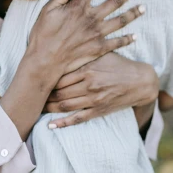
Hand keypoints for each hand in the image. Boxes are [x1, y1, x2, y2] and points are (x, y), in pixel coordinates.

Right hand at [27, 0, 144, 82]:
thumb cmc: (43, 34)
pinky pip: (118, 42)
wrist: (45, 60)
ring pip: (121, 20)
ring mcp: (98, 34)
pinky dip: (128, 39)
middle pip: (115, 0)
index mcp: (79, 6)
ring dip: (134, 13)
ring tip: (144, 7)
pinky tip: (136, 36)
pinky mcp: (99, 48)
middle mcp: (92, 18)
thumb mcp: (48, 8)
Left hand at [43, 53, 158, 127]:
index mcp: (88, 69)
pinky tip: (51, 125)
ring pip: (64, 106)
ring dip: (49, 108)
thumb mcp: (102, 54)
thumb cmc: (119, 64)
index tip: (35, 78)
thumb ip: (83, 52)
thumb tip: (61, 46)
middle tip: (32, 94)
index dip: (45, 79)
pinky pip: (78, 119)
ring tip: (38, 107)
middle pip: (59, 91)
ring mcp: (94, 100)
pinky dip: (63, 123)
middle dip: (44, 94)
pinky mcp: (99, 111)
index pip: (59, 75)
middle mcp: (89, 85)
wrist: (140, 81)